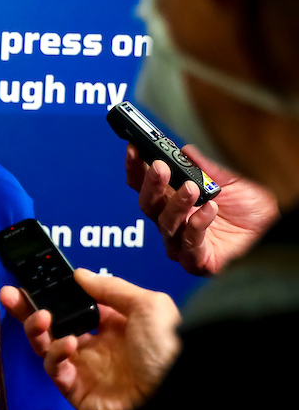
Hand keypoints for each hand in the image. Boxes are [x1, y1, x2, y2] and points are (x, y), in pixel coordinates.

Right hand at [0, 269, 180, 409]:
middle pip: (53, 325)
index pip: (74, 305)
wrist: (175, 396)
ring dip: (37, 329)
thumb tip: (80, 274)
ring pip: (46, 345)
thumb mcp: (148, 306)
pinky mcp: (77, 390)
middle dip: (29, 309)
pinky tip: (68, 345)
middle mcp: (97, 345)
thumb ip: (111, 287)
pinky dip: (55, 354)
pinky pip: (55, 369)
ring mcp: (85, 368)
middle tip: (11, 295)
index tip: (35, 281)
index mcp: (115, 324)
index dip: (54, 294)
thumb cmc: (171, 352)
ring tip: (41, 318)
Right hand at [126, 143, 277, 274]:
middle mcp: (173, 222)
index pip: (145, 185)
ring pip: (165, 225)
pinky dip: (196, 225)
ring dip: (176, 204)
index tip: (133, 149)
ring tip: (192, 188)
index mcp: (175, 201)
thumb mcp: (230, 181)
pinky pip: (188, 244)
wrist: (274, 233)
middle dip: (151, 185)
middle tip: (159, 168)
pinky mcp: (197, 260)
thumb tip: (185, 151)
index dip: (136, 168)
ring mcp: (182, 242)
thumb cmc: (251, 211)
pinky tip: (209, 209)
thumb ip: (206, 168)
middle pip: (148, 205)